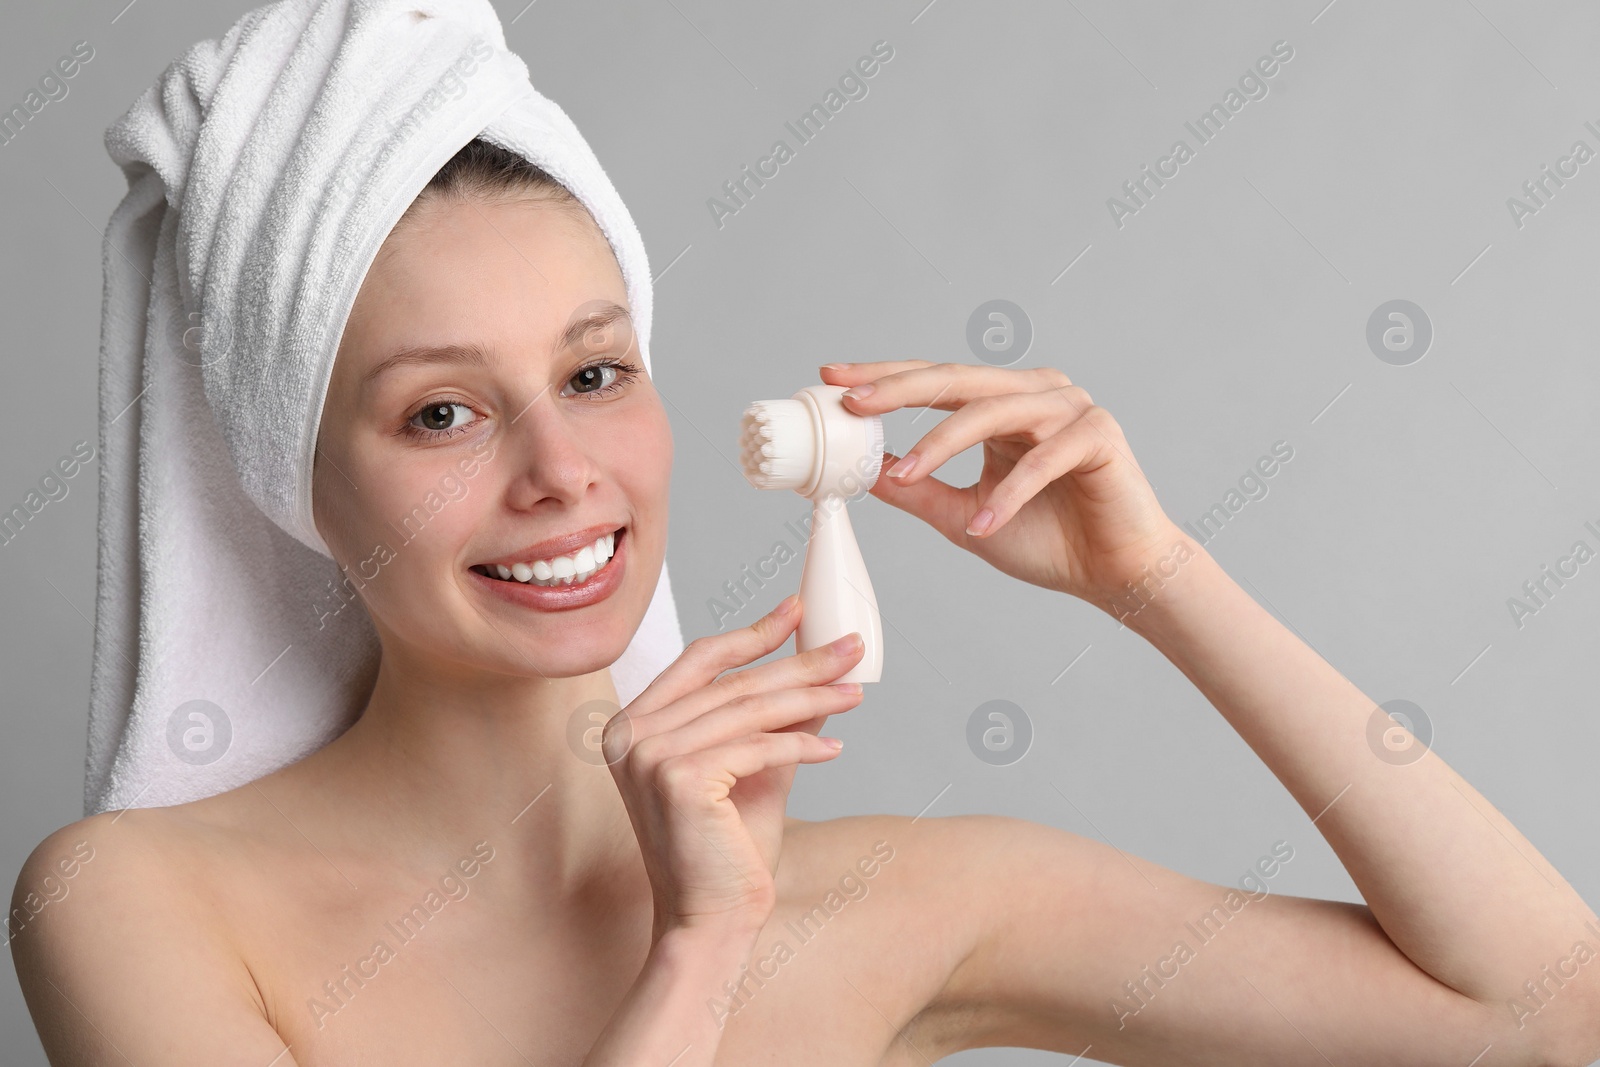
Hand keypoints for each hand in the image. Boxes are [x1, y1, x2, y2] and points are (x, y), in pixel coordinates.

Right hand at [604, 596, 864, 939]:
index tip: (799, 611)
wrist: (710, 921)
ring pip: (749, 711)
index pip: (700, 660)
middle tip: (848, 647)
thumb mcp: (756, 771)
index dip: (753, 633)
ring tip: (855, 693)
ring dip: (812, 699)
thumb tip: (820, 675)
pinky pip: (755, 747)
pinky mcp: (677, 778)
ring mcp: (648, 755)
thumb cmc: (726, 853)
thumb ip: (778, 721)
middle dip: (800, 662)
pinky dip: (801, 744)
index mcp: (633, 724)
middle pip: (733, 682)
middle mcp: (630, 733)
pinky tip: (835, 748)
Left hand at [822, 360, 1197, 609]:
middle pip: (957, 380)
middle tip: (855, 404)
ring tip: (907, 475)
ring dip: (944, 443)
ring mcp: (1070, 408)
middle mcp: (1035, 394)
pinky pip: (1043, 459)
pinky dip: (1010, 494)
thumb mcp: (962, 517)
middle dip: (900, 389)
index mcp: (1002, 403)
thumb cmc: (1047, 540)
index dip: (883, 378)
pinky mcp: (1099, 436)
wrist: (1114, 574)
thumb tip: (865, 472)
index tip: (833, 380)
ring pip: (994, 411)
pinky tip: (984, 524)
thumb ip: (918, 490)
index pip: (934, 381)